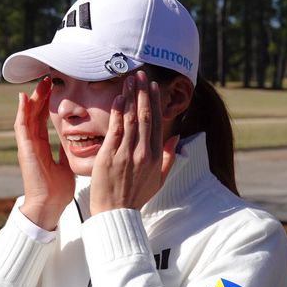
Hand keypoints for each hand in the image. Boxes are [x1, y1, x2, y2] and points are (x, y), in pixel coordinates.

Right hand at [14, 77, 74, 230]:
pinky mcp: (25, 150)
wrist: (49, 206)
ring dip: (32, 99)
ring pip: (27, 116)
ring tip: (39, 83)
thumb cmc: (57, 190)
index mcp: (42, 147)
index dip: (48, 104)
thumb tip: (75, 144)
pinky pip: (21, 126)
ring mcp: (27, 146)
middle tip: (48, 79)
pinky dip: (21, 111)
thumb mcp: (66, 165)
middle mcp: (33, 144)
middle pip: (34, 114)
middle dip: (40, 96)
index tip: (55, 89)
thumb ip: (66, 153)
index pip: (43, 120)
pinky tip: (23, 98)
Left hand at [90, 71, 179, 215]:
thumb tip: (176, 137)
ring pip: (131, 119)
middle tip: (140, 74)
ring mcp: (127, 154)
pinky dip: (118, 112)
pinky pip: (116, 129)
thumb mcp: (159, 179)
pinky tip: (119, 97)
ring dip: (131, 96)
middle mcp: (144, 153)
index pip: (157, 123)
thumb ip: (169, 157)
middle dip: (143, 92)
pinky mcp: (110, 156)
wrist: (115, 213)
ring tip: (129, 79)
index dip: (154, 102)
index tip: (151, 86)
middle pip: (146, 116)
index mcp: (156, 157)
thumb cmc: (135, 197)